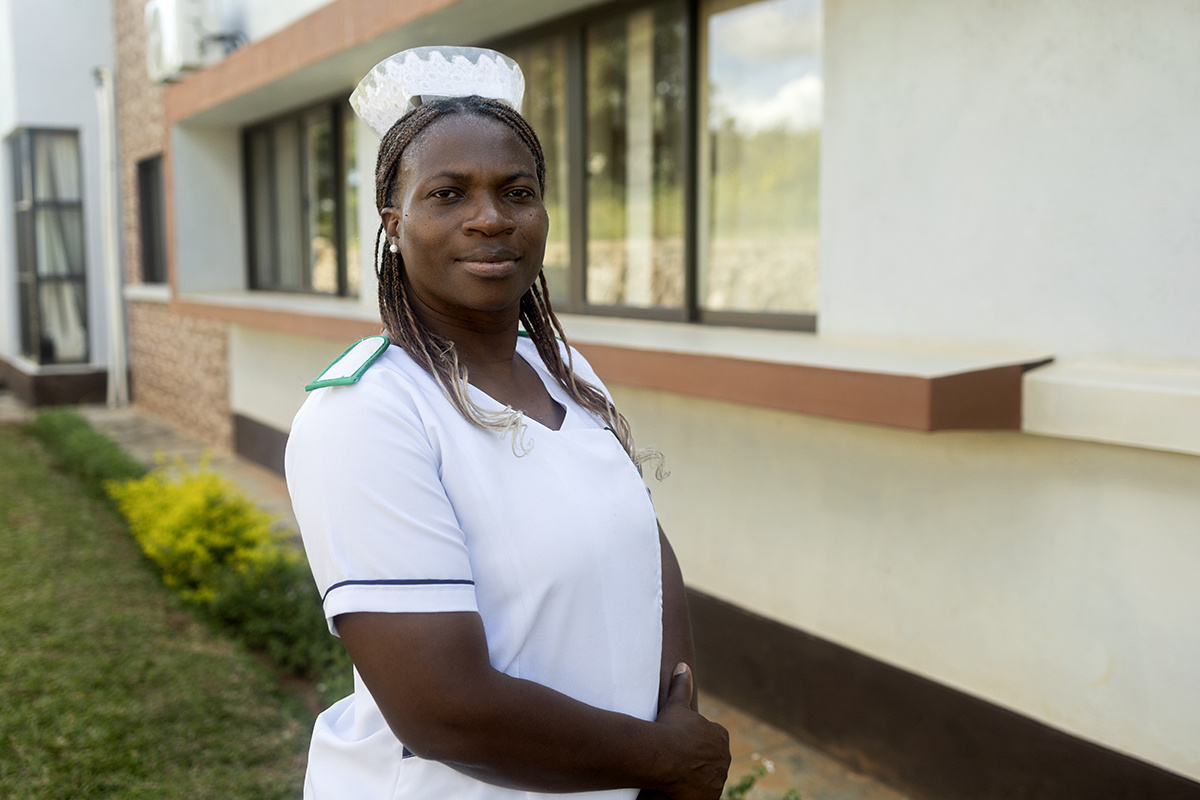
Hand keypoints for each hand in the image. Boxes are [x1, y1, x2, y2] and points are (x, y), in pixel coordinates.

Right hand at [653, 663, 729, 799]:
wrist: (666, 757)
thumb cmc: (671, 728)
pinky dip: (695, 793)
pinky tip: (679, 790)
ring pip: (708, 778)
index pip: (715, 738)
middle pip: (712, 760)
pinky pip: (703, 795)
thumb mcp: (677, 705)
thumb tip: (683, 666)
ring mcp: (718, 779)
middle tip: (679, 761)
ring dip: (697, 778)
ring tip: (678, 776)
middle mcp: (724, 759)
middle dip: (699, 761)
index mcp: (720, 736)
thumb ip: (682, 686)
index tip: (686, 743)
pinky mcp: (710, 796)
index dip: (700, 741)